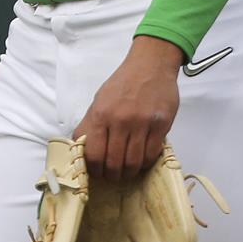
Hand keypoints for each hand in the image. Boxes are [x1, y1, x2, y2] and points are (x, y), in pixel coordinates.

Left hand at [73, 36, 185, 181]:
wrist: (150, 64)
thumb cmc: (123, 83)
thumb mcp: (99, 100)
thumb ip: (91, 124)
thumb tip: (82, 149)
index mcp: (100, 114)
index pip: (93, 154)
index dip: (94, 170)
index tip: (98, 173)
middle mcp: (119, 121)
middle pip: (114, 162)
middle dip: (113, 175)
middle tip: (114, 176)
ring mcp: (141, 124)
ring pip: (133, 162)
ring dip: (130, 172)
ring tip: (128, 171)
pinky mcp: (160, 126)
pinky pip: (151, 155)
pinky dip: (146, 163)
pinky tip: (143, 160)